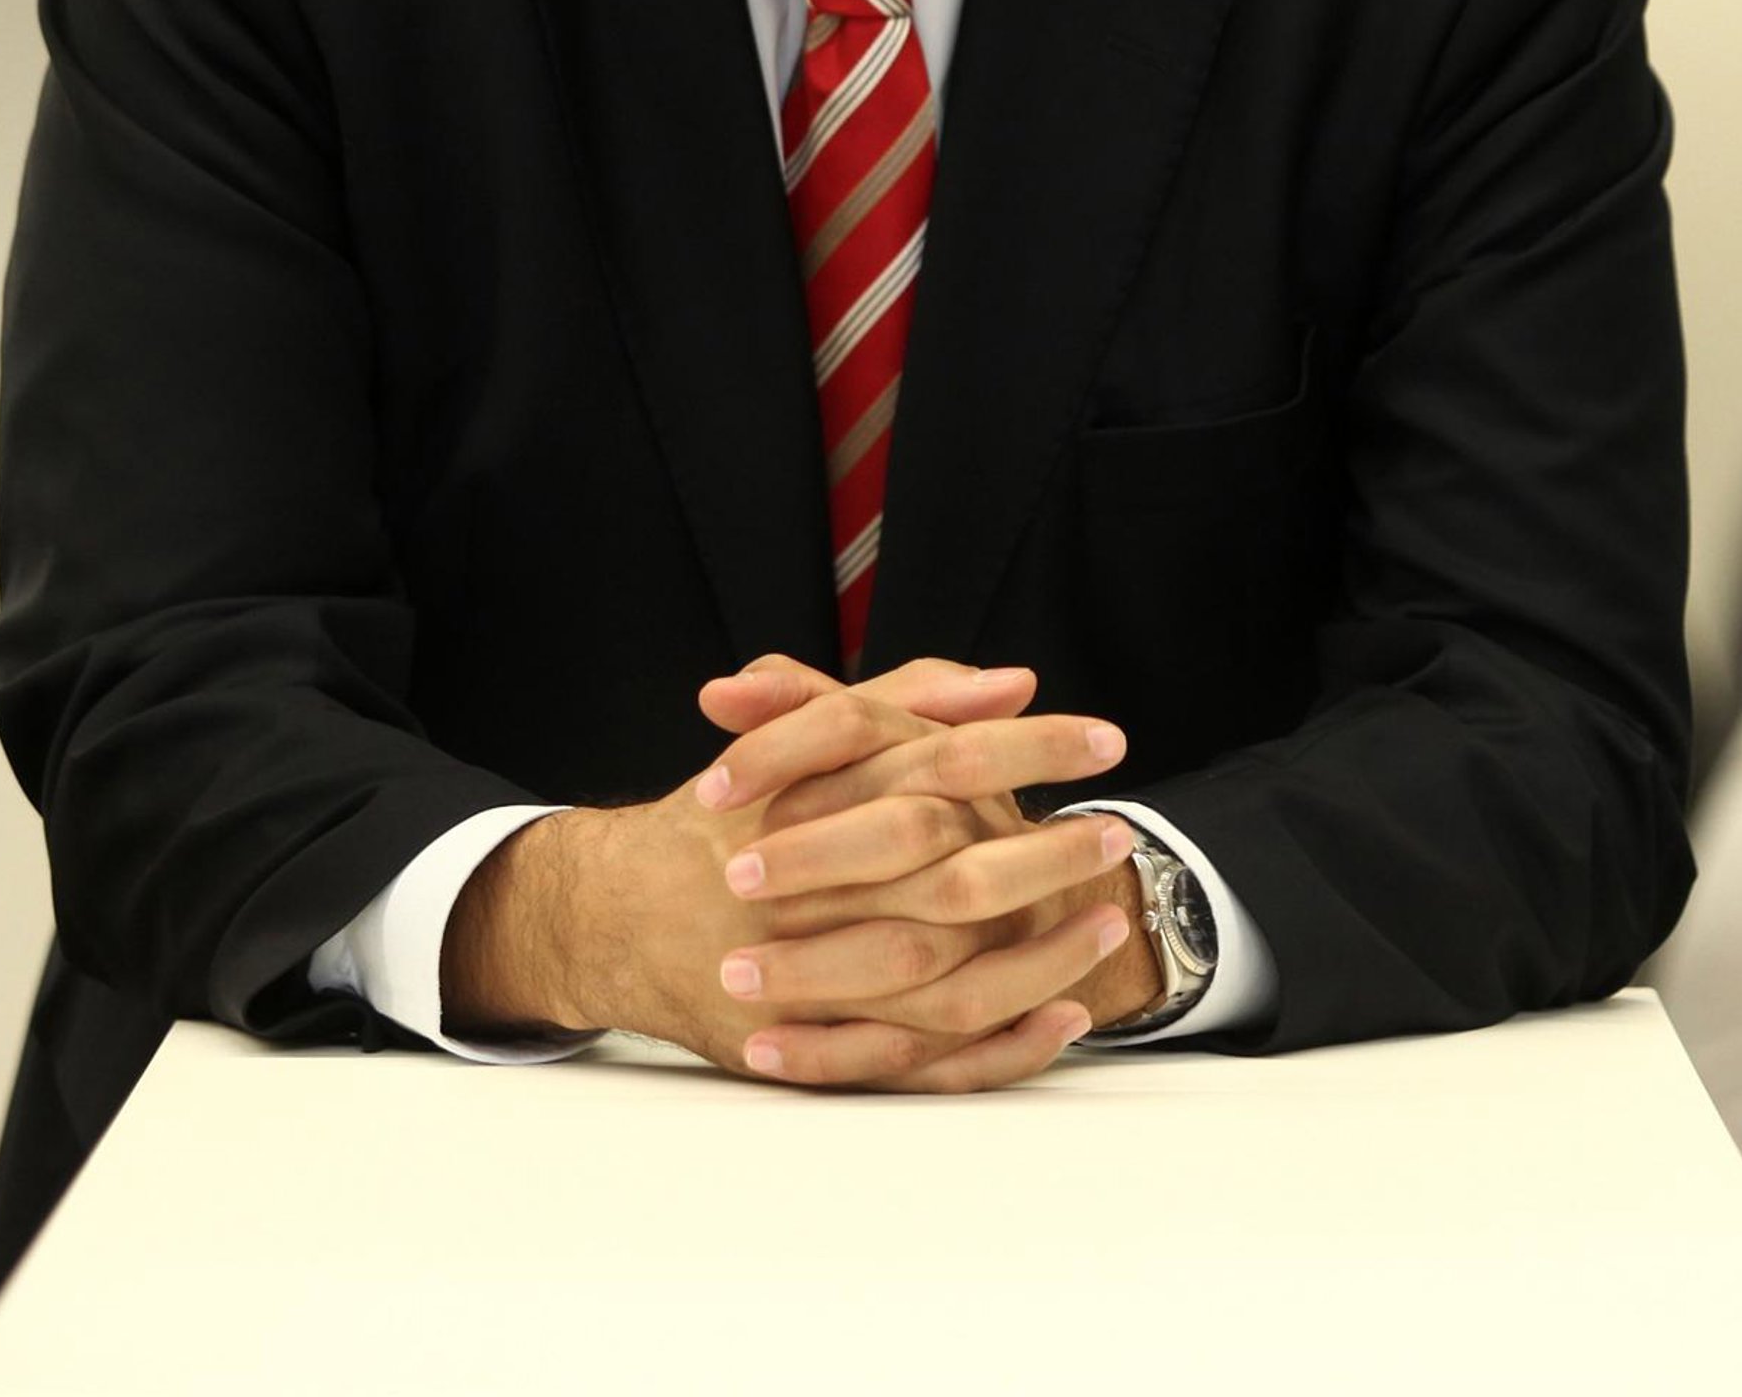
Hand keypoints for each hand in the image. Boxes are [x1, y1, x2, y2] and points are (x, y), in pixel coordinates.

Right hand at [441, 657, 1138, 1089]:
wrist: (623, 913)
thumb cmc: (735, 816)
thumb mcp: (810, 739)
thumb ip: (908, 699)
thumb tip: (1013, 683)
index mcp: (816, 792)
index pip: (939, 758)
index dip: (1028, 746)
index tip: (1104, 736)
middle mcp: (814, 884)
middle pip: (951, 872)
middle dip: (1045, 855)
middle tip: (1118, 833)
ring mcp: (813, 974)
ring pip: (947, 976)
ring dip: (1040, 956)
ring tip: (1107, 925)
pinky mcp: (816, 1042)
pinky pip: (926, 1058)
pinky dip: (1002, 1044)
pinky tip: (1062, 1017)